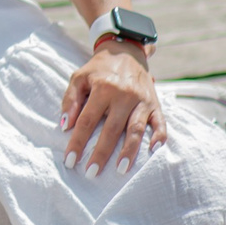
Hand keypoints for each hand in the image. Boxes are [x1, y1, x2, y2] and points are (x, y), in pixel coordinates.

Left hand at [60, 42, 166, 176]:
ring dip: (130, 151)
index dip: (78, 142)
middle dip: (101, 153)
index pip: (86, 120)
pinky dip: (159, 137)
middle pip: (112, 129)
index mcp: (103, 89)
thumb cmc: (98, 68)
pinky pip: (160, 123)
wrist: (126, 51)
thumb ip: (70, 100)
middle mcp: (124, 96)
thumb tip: (64, 125)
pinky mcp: (156, 104)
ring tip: (121, 170)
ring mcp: (142, 100)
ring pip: (137, 129)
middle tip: (91, 173)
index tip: (70, 161)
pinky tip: (153, 152)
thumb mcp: (78, 77)